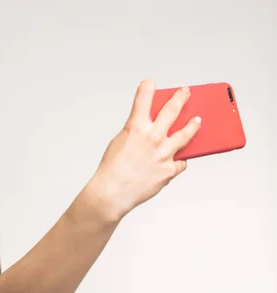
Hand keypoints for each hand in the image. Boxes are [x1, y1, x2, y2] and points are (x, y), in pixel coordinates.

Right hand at [86, 79, 200, 221]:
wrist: (113, 192)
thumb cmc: (112, 170)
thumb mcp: (119, 143)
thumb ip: (135, 133)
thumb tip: (148, 130)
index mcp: (136, 128)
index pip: (143, 99)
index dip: (147, 88)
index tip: (150, 83)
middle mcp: (153, 137)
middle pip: (172, 111)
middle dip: (180, 98)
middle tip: (185, 92)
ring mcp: (164, 153)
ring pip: (185, 134)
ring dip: (193, 125)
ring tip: (197, 120)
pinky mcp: (169, 169)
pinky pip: (180, 162)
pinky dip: (178, 160)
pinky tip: (178, 159)